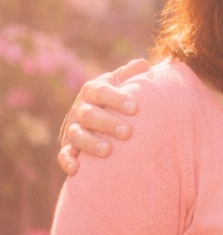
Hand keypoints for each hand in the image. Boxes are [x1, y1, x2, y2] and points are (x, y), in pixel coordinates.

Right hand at [58, 58, 150, 175]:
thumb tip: (144, 64)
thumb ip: (133, 74)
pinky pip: (64, 154)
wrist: (104, 113)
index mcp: (94, 90)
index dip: (116, 99)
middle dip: (108, 123)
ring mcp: (73, 127)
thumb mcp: (124, 82)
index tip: (135, 108)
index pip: (102, 92)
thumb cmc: (120, 97)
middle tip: (127, 132)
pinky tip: (76, 170)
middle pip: (90, 114)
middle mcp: (80, 108)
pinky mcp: (69, 146)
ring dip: (91, 143)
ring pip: (77, 135)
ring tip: (108, 151)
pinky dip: (67, 161)